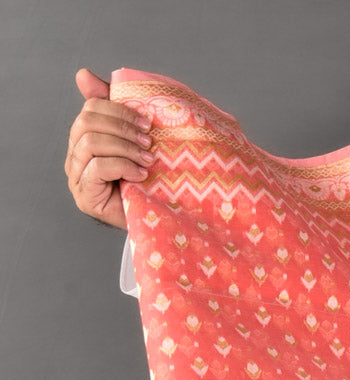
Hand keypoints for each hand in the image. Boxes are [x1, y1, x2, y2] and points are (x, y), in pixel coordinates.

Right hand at [64, 67, 154, 230]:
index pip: (91, 107)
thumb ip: (114, 108)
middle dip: (122, 128)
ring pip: (91, 143)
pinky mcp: (85, 196)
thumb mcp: (135, 139)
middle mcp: (75, 155)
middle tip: (149, 142)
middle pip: (87, 122)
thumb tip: (82, 74)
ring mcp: (77, 176)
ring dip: (125, 148)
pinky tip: (140, 175)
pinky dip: (122, 166)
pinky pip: (97, 167)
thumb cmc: (148, 178)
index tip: (147, 122)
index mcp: (85, 136)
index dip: (119, 110)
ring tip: (147, 160)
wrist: (156, 219)